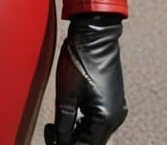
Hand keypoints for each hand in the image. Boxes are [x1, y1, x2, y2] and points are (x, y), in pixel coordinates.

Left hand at [44, 12, 126, 144]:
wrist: (94, 33)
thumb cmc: (80, 59)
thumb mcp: (66, 93)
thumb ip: (63, 122)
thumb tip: (60, 141)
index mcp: (105, 118)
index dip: (66, 144)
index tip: (51, 139)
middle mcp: (115, 117)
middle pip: (91, 140)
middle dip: (70, 139)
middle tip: (51, 132)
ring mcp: (115, 108)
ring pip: (93, 131)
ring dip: (76, 132)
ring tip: (56, 124)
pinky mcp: (111, 99)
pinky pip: (97, 119)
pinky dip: (82, 121)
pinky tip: (68, 116)